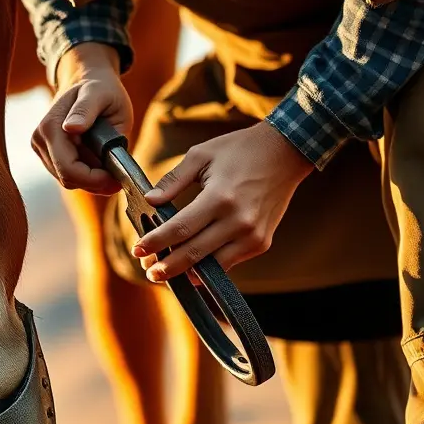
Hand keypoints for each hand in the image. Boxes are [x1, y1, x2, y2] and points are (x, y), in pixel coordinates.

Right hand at [31, 43, 130, 195]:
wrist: (88, 82)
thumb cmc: (100, 88)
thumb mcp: (100, 93)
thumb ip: (86, 110)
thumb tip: (71, 128)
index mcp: (50, 127)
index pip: (68, 169)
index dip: (94, 180)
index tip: (117, 180)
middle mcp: (39, 140)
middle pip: (68, 179)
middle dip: (95, 181)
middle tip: (119, 176)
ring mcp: (41, 149)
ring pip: (69, 180)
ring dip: (92, 177)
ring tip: (110, 159)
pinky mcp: (48, 156)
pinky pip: (70, 175)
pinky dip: (87, 174)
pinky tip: (99, 159)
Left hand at [131, 121, 314, 282]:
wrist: (286, 153)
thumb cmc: (240, 150)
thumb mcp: (201, 155)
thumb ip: (173, 180)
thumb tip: (149, 200)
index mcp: (220, 197)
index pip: (179, 229)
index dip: (155, 243)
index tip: (138, 250)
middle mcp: (237, 221)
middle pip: (193, 254)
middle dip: (166, 267)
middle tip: (148, 271)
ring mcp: (252, 236)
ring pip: (212, 267)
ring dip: (187, 274)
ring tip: (165, 273)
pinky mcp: (261, 243)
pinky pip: (229, 263)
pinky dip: (209, 268)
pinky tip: (192, 267)